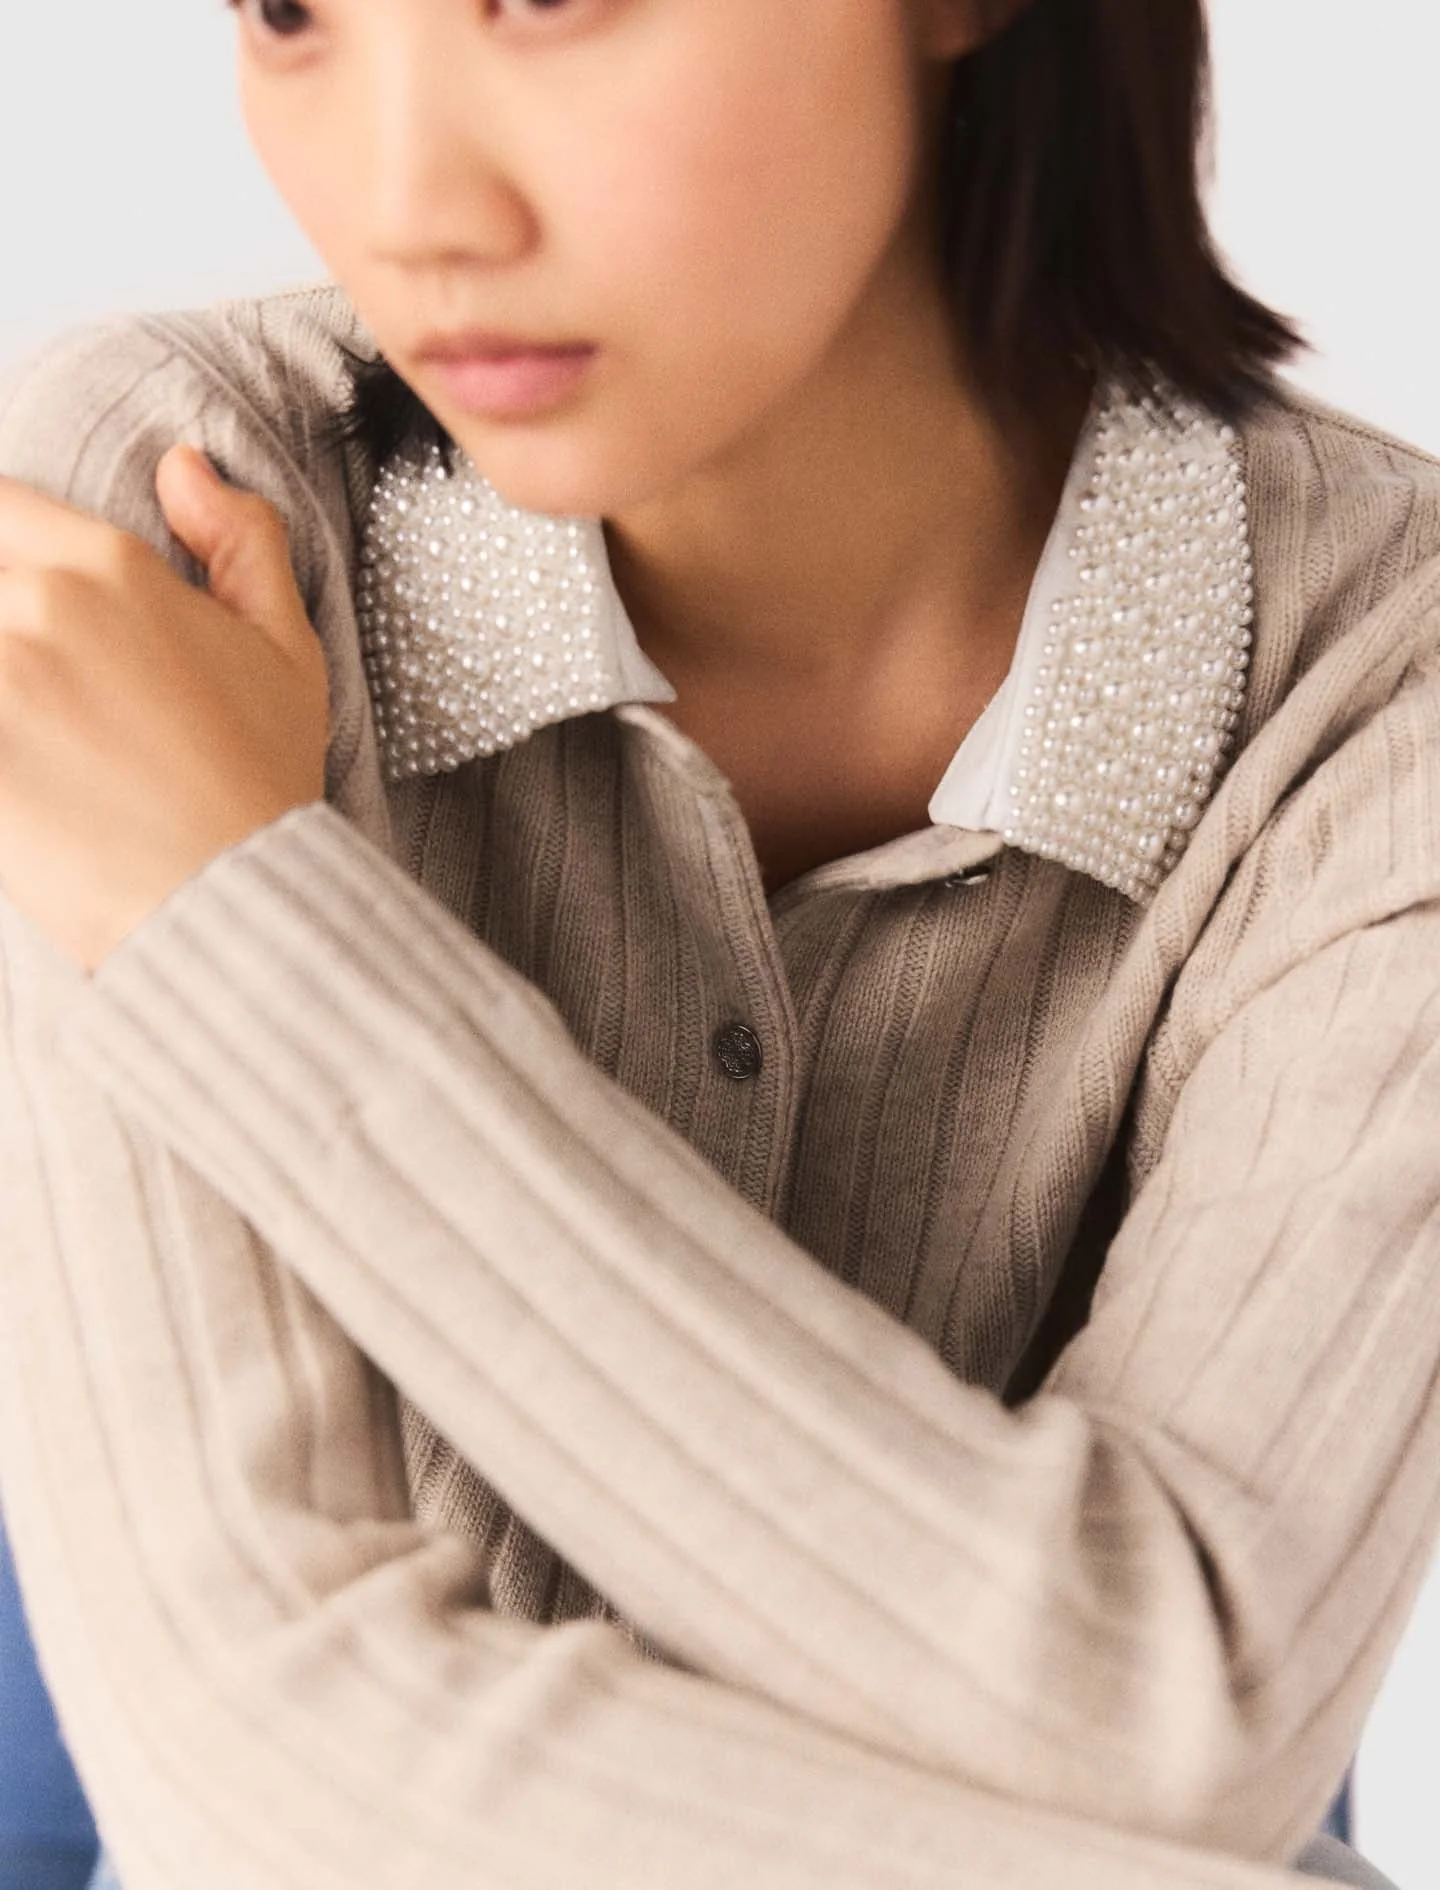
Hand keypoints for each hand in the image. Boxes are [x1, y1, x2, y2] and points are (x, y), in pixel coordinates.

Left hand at [0, 445, 329, 972]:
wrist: (229, 899)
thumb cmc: (258, 781)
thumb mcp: (285, 649)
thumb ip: (241, 540)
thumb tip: (182, 464)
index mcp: (108, 565)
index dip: (4, 548)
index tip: (22, 605)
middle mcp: (38, 604)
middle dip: (2, 624)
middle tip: (37, 684)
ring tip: (28, 724)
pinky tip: (13, 774)